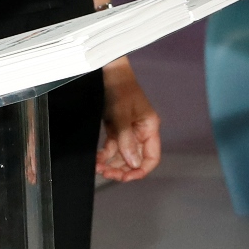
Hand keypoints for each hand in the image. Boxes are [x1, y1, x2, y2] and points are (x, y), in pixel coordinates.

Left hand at [96, 58, 161, 181]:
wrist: (106, 70)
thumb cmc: (118, 88)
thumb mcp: (121, 115)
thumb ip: (126, 140)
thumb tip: (133, 163)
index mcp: (149, 128)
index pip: (151, 158)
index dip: (140, 170)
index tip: (126, 177)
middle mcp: (140, 131)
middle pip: (135, 159)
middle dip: (122, 169)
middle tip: (106, 173)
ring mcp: (128, 130)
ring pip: (122, 155)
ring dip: (111, 163)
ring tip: (98, 166)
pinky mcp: (115, 127)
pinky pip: (112, 147)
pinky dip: (105, 154)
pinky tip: (97, 158)